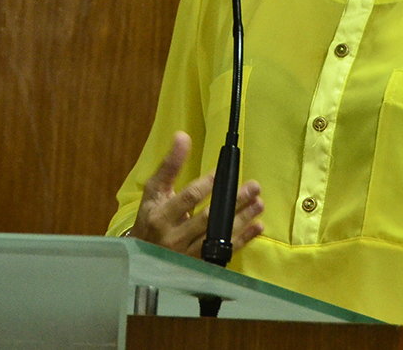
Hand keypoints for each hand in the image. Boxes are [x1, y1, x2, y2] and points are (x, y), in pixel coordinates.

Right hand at [129, 131, 264, 257]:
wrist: (143, 257)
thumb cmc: (151, 217)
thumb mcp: (155, 191)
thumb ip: (170, 165)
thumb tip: (182, 136)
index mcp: (161, 216)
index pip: (188, 198)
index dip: (207, 184)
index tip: (223, 172)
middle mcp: (173, 238)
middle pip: (208, 218)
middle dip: (233, 202)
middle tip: (254, 187)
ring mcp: (187, 255)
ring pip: (219, 237)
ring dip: (242, 220)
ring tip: (259, 204)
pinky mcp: (199, 266)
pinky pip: (224, 252)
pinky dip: (243, 240)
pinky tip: (257, 226)